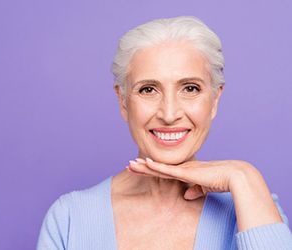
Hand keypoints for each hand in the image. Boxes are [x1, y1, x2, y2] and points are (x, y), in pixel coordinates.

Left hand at [128, 158, 282, 230]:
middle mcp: (182, 167)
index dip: (151, 169)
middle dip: (142, 166)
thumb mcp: (204, 187)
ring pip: (158, 167)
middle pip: (157, 167)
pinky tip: (145, 163)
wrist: (234, 176)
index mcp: (185, 170)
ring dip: (144, 166)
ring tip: (130, 165)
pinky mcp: (186, 172)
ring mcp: (183, 169)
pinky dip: (156, 166)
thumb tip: (186, 195)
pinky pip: (167, 169)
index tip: (139, 168)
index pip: (164, 170)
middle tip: (129, 165)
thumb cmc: (221, 181)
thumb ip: (195, 190)